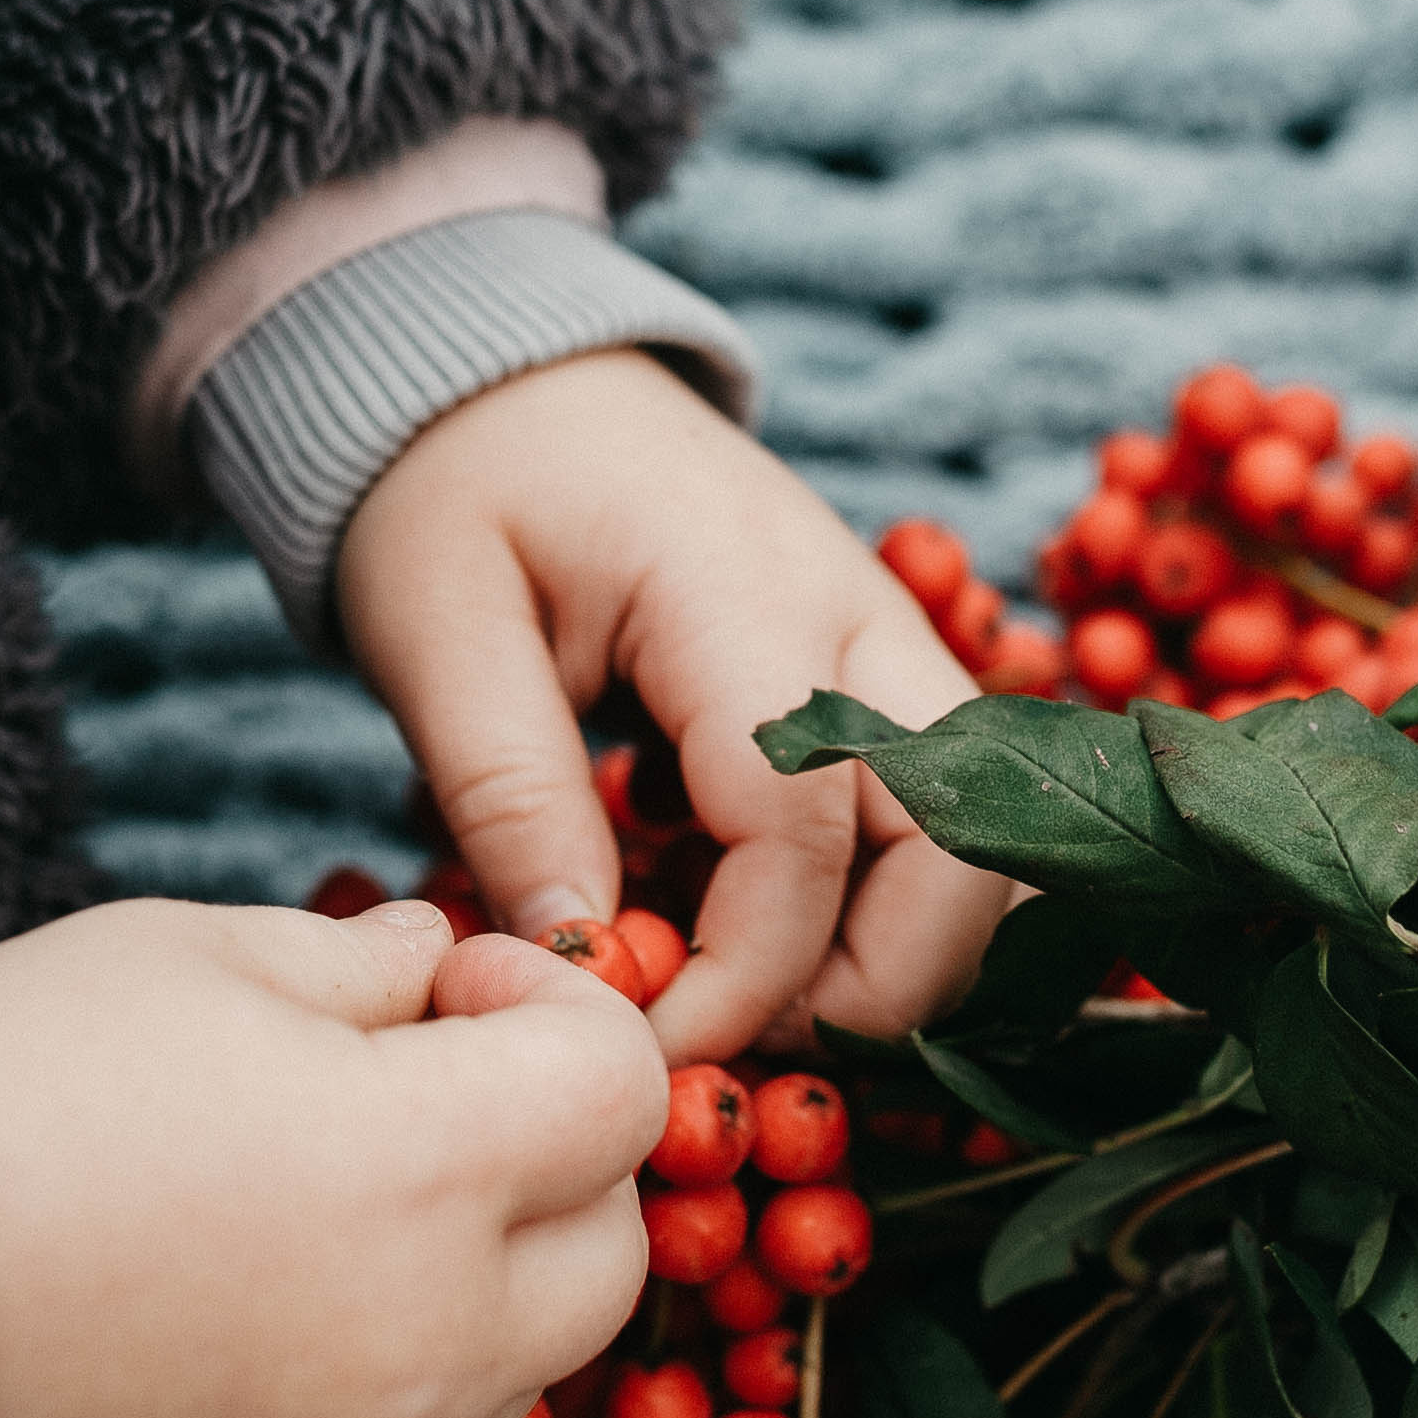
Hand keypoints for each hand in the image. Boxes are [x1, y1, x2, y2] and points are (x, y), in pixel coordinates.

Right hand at [0, 898, 664, 1417]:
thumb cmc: (0, 1092)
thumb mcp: (185, 957)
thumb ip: (357, 963)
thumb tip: (432, 960)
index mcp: (428, 1168)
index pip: (624, 1090)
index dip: (559, 1009)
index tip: (447, 984)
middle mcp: (434, 1332)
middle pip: (616, 1245)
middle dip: (562, 1151)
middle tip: (429, 1085)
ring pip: (534, 1354)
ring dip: (499, 1261)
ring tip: (345, 1188)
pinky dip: (410, 1353)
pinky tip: (282, 1286)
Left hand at [335, 348, 1009, 1062]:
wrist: (511, 379)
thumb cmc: (457, 491)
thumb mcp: (436, 634)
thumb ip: (510, 798)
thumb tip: (586, 965)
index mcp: (743, 593)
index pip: (808, 828)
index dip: (747, 970)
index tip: (648, 1038)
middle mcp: (860, 618)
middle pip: (965, 849)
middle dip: (874, 988)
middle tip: (723, 1033)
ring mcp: (890, 646)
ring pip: (982, 847)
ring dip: (891, 958)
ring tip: (742, 994)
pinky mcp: (884, 678)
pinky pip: (939, 821)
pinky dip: (876, 907)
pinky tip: (750, 927)